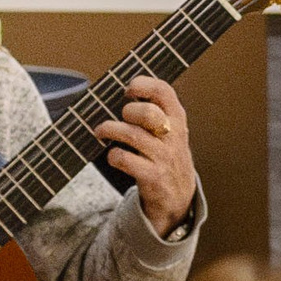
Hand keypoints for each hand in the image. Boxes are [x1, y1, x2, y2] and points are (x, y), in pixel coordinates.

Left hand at [96, 75, 198, 236]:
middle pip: (147, 113)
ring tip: (101, 131)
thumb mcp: (171, 130)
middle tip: (120, 117)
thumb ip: (156, 110)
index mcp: (177, 118)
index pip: (164, 91)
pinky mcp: (153, 177)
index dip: (143, 85)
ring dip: (109, 130)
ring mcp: (164, 157)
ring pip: (131, 135)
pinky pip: (125, 160)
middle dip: (127, 111)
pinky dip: (113, 155)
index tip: (128, 90)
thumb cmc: (167, 155)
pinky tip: (113, 156)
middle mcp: (173, 136)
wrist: (180, 196)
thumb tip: (124, 90)